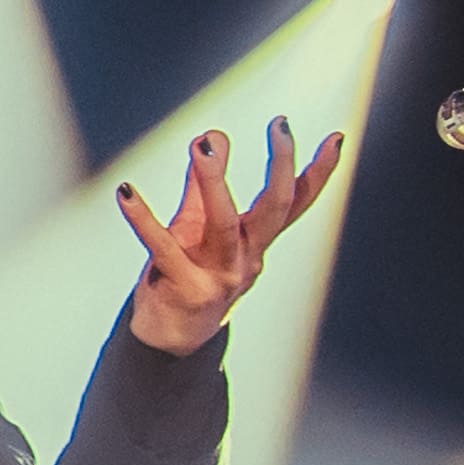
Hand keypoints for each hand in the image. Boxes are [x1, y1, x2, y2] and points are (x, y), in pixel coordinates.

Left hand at [118, 114, 343, 351]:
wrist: (171, 338)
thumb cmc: (187, 274)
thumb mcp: (199, 228)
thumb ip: (202, 185)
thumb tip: (212, 134)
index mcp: (255, 242)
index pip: (295, 204)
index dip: (318, 173)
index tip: (337, 138)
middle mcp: (246, 258)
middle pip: (274, 208)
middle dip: (281, 165)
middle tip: (280, 125)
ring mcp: (219, 276)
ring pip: (223, 224)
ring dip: (213, 181)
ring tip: (201, 144)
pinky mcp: (184, 287)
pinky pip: (162, 247)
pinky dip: (142, 218)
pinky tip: (126, 192)